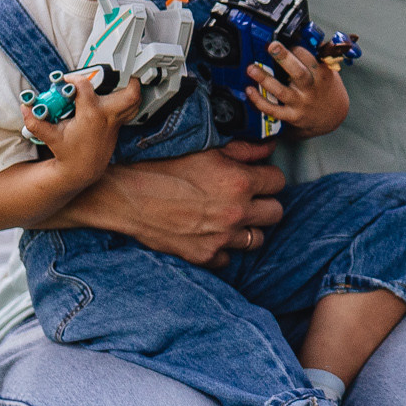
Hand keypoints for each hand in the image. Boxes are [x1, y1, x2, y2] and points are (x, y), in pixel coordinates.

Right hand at [22, 68, 139, 182]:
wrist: (82, 169)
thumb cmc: (69, 152)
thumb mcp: (50, 137)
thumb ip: (36, 122)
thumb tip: (25, 107)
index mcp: (91, 115)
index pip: (85, 87)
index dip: (73, 79)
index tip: (66, 81)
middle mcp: (107, 116)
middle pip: (128, 93)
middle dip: (126, 78)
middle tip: (116, 68)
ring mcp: (115, 120)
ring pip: (134, 100)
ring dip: (131, 87)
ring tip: (121, 77)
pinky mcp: (118, 124)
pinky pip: (131, 108)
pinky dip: (129, 98)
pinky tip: (119, 92)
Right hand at [68, 140, 288, 265]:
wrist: (127, 197)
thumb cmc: (162, 168)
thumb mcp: (205, 151)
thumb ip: (243, 150)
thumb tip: (268, 148)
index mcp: (239, 181)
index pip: (278, 181)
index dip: (268, 177)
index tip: (258, 177)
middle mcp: (236, 212)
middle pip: (276, 212)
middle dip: (264, 203)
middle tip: (248, 198)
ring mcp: (222, 238)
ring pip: (257, 239)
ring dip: (248, 228)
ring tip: (230, 218)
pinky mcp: (205, 256)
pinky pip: (228, 258)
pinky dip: (222, 248)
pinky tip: (209, 235)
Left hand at [249, 45, 348, 136]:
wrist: (332, 116)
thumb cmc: (327, 89)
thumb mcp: (329, 71)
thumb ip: (316, 57)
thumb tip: (302, 37)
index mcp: (321, 74)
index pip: (308, 57)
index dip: (295, 48)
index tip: (284, 41)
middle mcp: (310, 88)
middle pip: (298, 73)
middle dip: (284, 58)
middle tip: (272, 46)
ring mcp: (300, 102)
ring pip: (281, 91)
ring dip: (265, 79)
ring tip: (252, 68)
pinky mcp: (291, 115)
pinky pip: (273, 109)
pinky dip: (259, 101)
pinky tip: (250, 90)